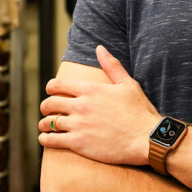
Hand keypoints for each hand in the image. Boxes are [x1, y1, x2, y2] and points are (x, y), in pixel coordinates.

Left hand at [38, 46, 160, 165]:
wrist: (146, 138)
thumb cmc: (139, 111)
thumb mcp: (128, 83)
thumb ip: (111, 65)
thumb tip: (99, 48)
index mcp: (91, 89)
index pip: (57, 84)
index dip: (51, 88)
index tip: (51, 91)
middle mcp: (81, 105)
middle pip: (50, 103)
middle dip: (45, 106)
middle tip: (47, 110)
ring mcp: (78, 125)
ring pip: (48, 122)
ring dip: (44, 123)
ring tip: (45, 126)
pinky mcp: (78, 143)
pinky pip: (52, 140)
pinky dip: (45, 139)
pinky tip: (46, 139)